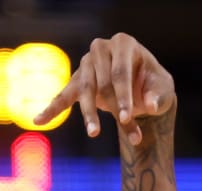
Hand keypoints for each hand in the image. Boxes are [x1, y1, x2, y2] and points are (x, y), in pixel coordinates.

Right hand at [33, 33, 174, 145]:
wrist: (141, 84)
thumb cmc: (153, 83)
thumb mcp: (163, 87)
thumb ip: (158, 96)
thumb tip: (149, 106)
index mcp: (123, 44)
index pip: (119, 73)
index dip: (123, 97)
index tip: (127, 119)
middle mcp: (101, 49)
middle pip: (103, 85)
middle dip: (115, 112)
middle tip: (132, 137)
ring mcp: (86, 63)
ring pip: (84, 92)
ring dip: (90, 115)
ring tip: (95, 133)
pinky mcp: (77, 80)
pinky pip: (63, 96)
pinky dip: (52, 109)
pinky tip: (38, 120)